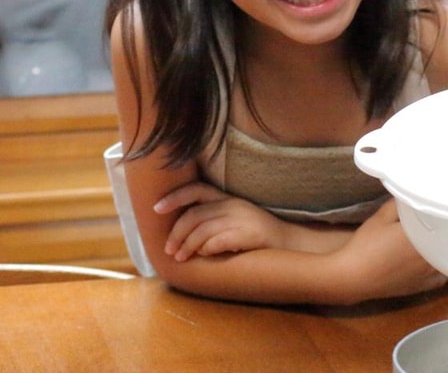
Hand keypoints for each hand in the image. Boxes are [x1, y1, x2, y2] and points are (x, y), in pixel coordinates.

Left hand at [155, 182, 286, 261]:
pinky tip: (204, 255)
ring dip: (187, 245)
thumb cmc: (257, 236)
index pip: (196, 189)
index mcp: (228, 198)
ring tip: (181, 257)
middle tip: (169, 250)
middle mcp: (233, 205)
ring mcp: (242, 219)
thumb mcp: (235, 219)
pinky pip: (218, 241)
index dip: (174, 197)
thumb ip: (212, 219)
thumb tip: (181, 230)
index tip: (156, 209)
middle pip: (194, 215)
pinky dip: (207, 249)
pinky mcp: (249, 235)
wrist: (291, 244)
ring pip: (202, 229)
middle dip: (176, 233)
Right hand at [333, 200, 447, 300]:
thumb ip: (400, 202)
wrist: (353, 277)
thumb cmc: (367, 245)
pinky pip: (445, 275)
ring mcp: (431, 274)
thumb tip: (414, 192)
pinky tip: (440, 258)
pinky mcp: (426, 286)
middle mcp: (433, 256)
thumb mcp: (381, 216)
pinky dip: (445, 266)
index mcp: (425, 236)